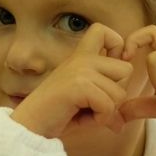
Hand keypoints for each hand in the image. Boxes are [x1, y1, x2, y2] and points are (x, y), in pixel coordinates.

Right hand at [10, 23, 132, 137]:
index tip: (113, 65)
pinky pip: (109, 105)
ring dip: (108, 111)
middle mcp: (81, 58)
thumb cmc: (56, 115)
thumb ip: (106, 103)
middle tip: (95, 104)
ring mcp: (80, 70)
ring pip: (120, 93)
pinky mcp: (79, 86)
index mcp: (80, 56)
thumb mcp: (85, 104)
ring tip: (86, 112)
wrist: (29, 125)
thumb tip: (122, 123)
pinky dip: (101, 119)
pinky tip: (83, 118)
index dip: (117, 45)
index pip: (103, 31)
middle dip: (117, 93)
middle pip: (126, 70)